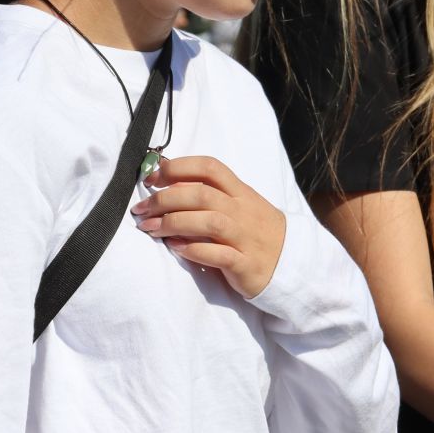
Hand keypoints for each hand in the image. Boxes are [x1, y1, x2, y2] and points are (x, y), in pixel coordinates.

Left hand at [132, 156, 285, 297]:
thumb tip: (169, 181)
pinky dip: (193, 250)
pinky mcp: (246, 265)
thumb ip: (212, 193)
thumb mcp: (241, 205)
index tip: (152, 178)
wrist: (292, 263)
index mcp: (241, 192)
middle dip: (165, 199)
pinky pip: (218, 254)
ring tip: (150, 229)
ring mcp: (246, 237)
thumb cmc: (257, 231)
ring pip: (208, 221)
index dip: (177, 168)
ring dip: (173, 223)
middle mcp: (243, 211)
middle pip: (202, 194)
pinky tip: (175, 248)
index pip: (210, 168)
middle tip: (141, 210)